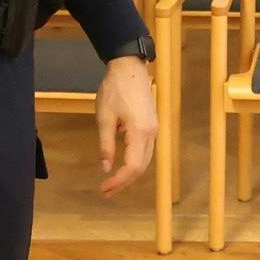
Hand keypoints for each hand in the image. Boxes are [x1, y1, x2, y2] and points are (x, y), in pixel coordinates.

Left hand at [95, 55, 158, 193]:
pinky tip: (121, 164)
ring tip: (112, 182)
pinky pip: (145, 150)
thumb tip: (106, 168)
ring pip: (145, 160)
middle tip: (106, 191)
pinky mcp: (152, 125)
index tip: (104, 189)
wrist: (130, 68)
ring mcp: (154, 129)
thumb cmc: (115, 89)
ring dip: (130, 173)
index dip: (119, 181)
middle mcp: (152, 134)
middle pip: (141, 167)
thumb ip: (106, 145)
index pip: (132, 167)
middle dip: (124, 182)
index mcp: (140, 132)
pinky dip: (135, 161)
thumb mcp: (104, 118)